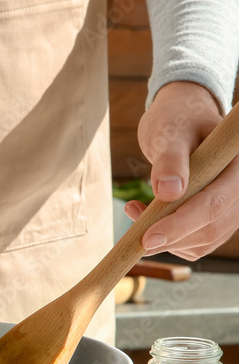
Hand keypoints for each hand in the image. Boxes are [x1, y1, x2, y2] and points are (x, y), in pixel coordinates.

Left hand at [126, 81, 236, 260]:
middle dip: (171, 238)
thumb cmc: (176, 120)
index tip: (148, 238)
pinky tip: (144, 218)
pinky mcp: (215, 218)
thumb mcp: (170, 132)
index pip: (213, 204)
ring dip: (167, 241)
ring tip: (134, 212)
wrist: (181, 120)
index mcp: (237, 166)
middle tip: (135, 237)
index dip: (181, 224)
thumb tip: (168, 192)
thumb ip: (170, 159)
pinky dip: (169, 240)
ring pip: (202, 241)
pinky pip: (195, 242)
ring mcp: (230, 207)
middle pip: (211, 229)